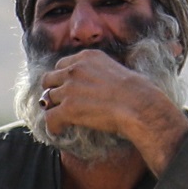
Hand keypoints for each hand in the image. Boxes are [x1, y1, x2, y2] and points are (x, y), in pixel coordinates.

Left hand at [38, 50, 187, 173]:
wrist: (140, 106)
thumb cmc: (138, 91)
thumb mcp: (116, 68)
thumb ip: (99, 71)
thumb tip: (97, 82)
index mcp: (87, 57)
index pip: (61, 65)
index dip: (61, 78)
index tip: (64, 87)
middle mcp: (75, 69)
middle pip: (49, 79)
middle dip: (52, 90)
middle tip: (58, 102)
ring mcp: (69, 89)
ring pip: (48, 99)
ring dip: (53, 109)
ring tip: (60, 119)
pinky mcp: (68, 109)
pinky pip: (50, 118)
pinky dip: (53, 126)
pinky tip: (59, 131)